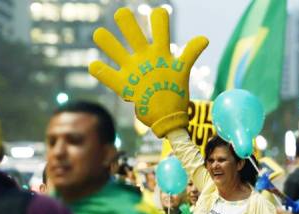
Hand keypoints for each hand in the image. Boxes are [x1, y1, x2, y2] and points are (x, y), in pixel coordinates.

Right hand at [89, 8, 207, 136]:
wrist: (168, 116)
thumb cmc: (175, 92)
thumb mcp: (182, 71)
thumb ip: (190, 53)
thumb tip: (204, 38)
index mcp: (160, 53)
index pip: (159, 30)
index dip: (158, 20)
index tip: (158, 13)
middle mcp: (144, 58)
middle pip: (134, 36)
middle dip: (128, 24)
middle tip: (122, 14)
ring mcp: (133, 70)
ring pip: (117, 52)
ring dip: (109, 44)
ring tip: (99, 33)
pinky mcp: (125, 86)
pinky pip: (110, 77)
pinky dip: (102, 72)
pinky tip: (94, 65)